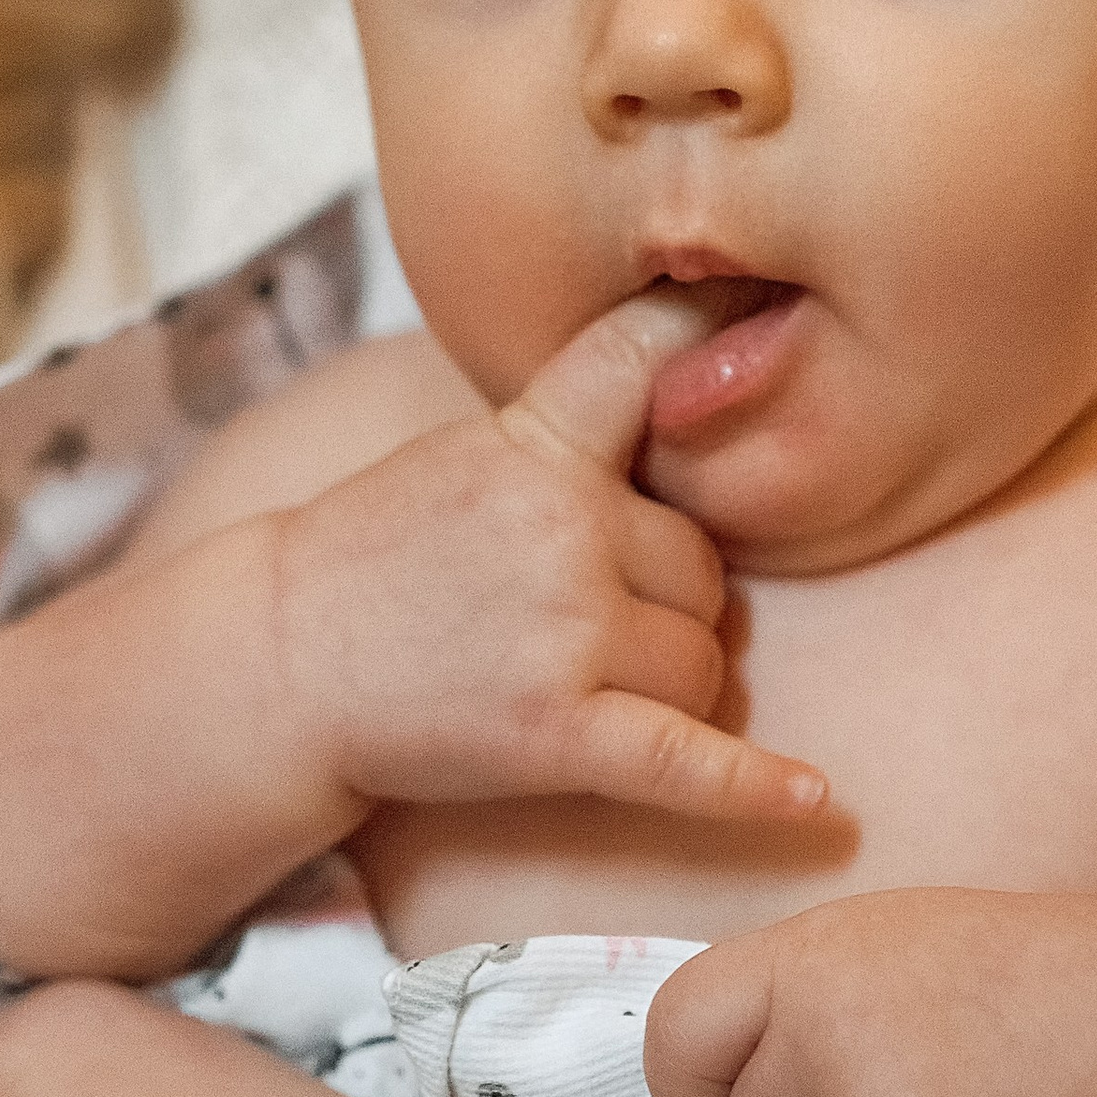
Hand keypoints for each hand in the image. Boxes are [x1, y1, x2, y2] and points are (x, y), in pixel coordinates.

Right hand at [0, 286, 821, 979]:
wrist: (279, 666)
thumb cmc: (380, 561)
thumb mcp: (465, 457)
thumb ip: (569, 437)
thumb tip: (698, 394)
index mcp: (532, 443)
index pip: (637, 361)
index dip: (703, 327)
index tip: (766, 295)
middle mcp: (560, 525)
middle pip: (700, 568)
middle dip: (664, 604)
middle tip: (573, 624)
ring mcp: (561, 629)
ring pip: (701, 661)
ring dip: (665, 686)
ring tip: (572, 684)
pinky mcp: (555, 731)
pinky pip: (686, 760)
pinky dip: (754, 787)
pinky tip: (817, 801)